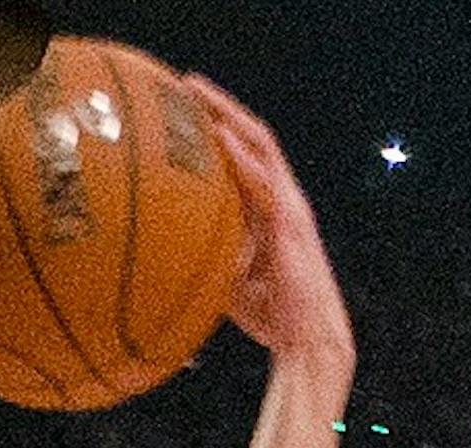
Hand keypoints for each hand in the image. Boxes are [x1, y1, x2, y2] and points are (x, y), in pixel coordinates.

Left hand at [183, 77, 355, 390]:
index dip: (217, 132)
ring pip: (260, 145)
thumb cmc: (270, 318)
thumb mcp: (227, 282)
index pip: (243, 158)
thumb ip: (207, 260)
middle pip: (251, 139)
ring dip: (227, 115)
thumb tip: (163, 261)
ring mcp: (290, 205)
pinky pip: (263, 179)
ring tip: (196, 92)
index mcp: (270, 209)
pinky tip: (217, 137)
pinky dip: (240, 156)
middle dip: (219, 109)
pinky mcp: (292, 221)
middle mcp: (283, 198)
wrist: (308, 340)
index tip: (184, 113)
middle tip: (184, 85)